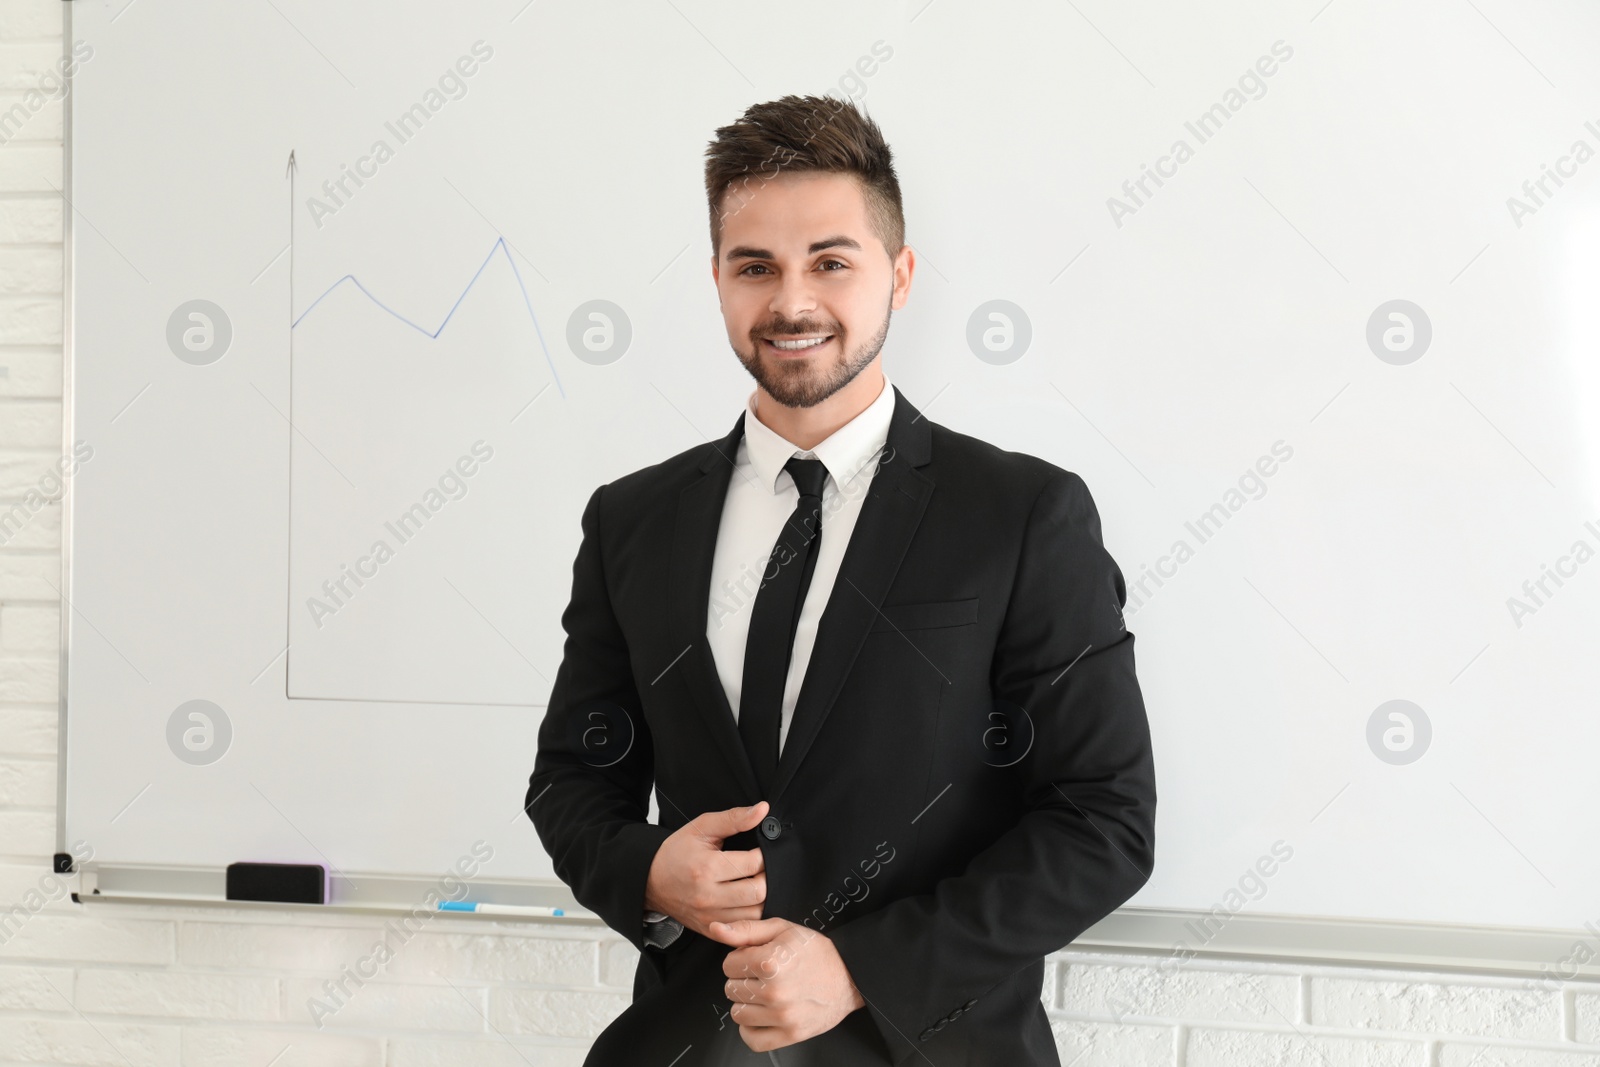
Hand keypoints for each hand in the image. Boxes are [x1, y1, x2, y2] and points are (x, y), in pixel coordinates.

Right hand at [643, 801, 768, 938]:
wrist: (651, 881)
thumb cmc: (676, 852)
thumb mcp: (702, 827)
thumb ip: (734, 818)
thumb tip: (762, 809)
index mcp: (707, 868)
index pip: (753, 864)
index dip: (765, 854)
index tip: (762, 850)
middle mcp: (708, 896)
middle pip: (758, 892)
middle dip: (767, 877)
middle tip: (762, 868)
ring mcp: (710, 917)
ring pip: (756, 914)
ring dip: (763, 898)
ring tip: (756, 883)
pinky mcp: (711, 930)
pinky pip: (744, 929)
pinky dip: (753, 916)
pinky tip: (749, 902)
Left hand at [711, 916, 866, 1050]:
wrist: (850, 975)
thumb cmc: (817, 951)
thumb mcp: (782, 929)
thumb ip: (745, 929)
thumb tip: (715, 929)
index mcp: (771, 962)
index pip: (728, 964)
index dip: (740, 958)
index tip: (755, 958)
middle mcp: (775, 991)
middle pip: (730, 988)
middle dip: (743, 979)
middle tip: (763, 975)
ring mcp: (782, 1016)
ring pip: (737, 1013)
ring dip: (747, 1003)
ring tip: (765, 993)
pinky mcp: (790, 1034)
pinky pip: (751, 1040)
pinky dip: (751, 1029)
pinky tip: (762, 1014)